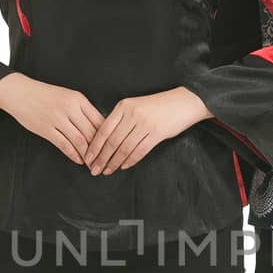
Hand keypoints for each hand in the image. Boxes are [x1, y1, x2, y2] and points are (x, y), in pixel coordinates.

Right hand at [0, 73, 103, 163]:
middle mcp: (70, 108)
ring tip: (93, 164)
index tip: (113, 147)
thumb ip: (83, 110)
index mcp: (78, 99)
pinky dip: (73, 154)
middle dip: (100, 150)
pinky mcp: (46, 129)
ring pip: (79, 141)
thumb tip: (100, 128)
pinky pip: (64, 145)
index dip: (108, 136)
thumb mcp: (68, 96)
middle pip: (91, 133)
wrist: (20, 92)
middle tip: (106, 161)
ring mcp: (57, 119)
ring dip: (88, 155)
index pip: (99, 120)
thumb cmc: (46, 95)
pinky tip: (79, 160)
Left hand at [83, 87, 211, 175]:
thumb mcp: (136, 106)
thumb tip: (105, 140)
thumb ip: (121, 119)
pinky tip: (123, 166)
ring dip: (114, 162)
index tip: (88, 158)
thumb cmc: (158, 106)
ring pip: (124, 148)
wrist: (184, 102)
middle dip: (101, 158)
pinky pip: (140, 150)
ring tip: (107, 171)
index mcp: (123, 106)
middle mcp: (132, 114)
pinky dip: (130, 160)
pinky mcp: (157, 133)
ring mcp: (145, 123)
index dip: (94, 146)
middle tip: (94, 170)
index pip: (104, 129)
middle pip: (112, 141)